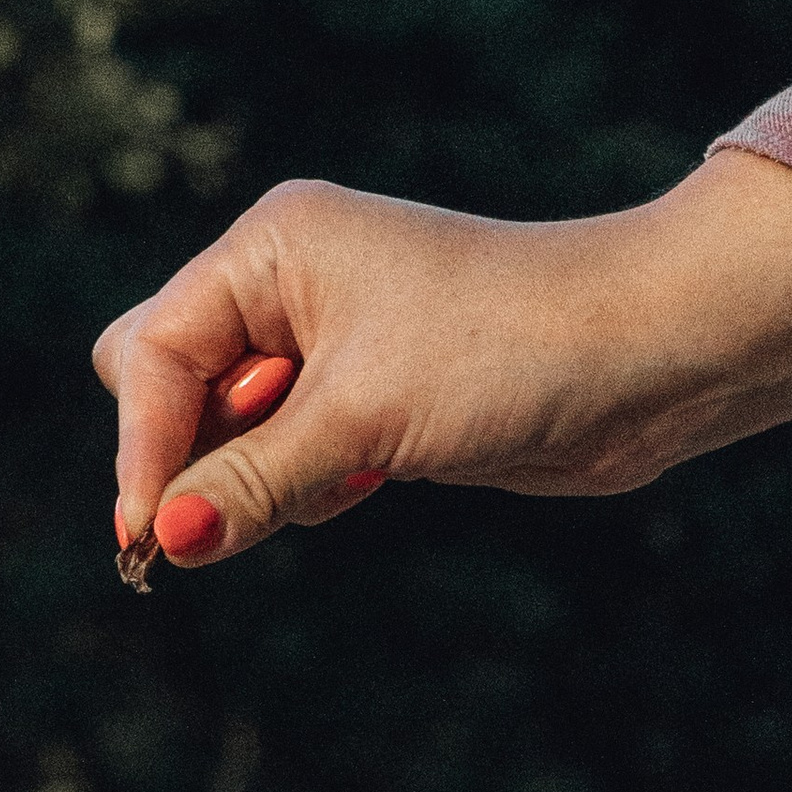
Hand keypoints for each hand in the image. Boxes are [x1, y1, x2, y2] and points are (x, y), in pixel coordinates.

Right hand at [92, 149, 791, 569]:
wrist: (645, 357)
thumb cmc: (508, 353)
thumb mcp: (361, 420)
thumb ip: (252, 481)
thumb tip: (163, 542)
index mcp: (271, 249)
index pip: (152, 355)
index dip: (146, 449)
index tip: (152, 540)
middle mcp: (288, 285)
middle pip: (169, 382)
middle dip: (189, 455)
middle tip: (245, 507)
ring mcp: (330, 344)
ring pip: (230, 432)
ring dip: (256, 480)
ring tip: (349, 477)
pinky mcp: (374, 401)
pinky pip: (290, 457)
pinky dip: (305, 488)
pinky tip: (373, 483)